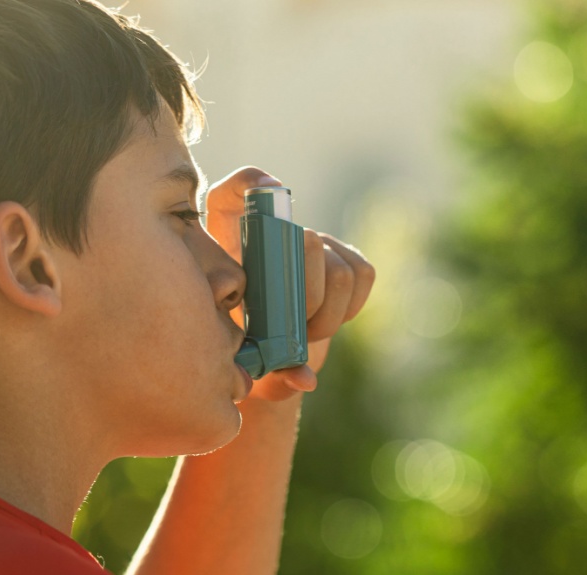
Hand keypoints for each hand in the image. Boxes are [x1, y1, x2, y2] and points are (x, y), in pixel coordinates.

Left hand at [205, 167, 375, 401]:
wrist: (265, 360)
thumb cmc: (235, 353)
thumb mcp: (237, 361)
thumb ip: (267, 369)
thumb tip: (305, 378)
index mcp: (225, 240)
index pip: (236, 190)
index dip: (252, 184)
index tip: (270, 193)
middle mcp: (273, 231)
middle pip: (303, 239)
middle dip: (305, 295)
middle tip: (294, 329)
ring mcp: (313, 242)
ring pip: (336, 267)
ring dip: (326, 311)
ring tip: (308, 334)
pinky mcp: (345, 258)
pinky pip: (361, 273)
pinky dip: (349, 305)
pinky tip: (329, 319)